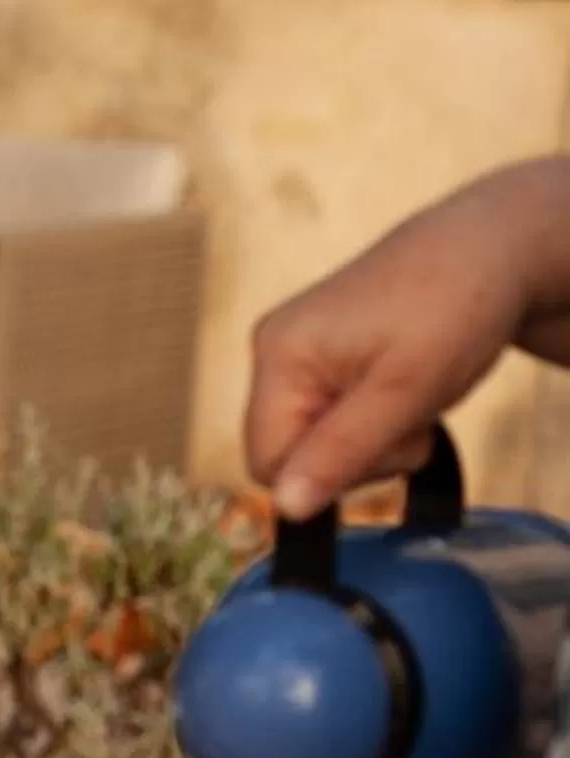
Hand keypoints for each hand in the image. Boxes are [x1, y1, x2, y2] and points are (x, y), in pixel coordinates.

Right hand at [244, 172, 550, 518]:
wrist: (489, 247)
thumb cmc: (453, 311)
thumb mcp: (403, 394)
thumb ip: (341, 453)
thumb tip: (284, 509)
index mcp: (279, 356)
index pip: (268, 463)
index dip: (329, 475)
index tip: (391, 442)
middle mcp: (272, 349)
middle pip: (288, 453)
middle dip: (353, 455)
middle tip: (410, 418)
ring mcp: (294, 348)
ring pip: (312, 438)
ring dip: (369, 437)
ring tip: (413, 395)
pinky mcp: (318, 349)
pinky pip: (327, 413)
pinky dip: (369, 415)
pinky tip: (401, 387)